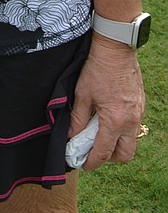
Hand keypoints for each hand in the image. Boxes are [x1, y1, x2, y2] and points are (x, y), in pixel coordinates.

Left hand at [69, 37, 145, 170]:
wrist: (115, 47)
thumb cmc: (97, 68)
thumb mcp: (82, 94)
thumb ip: (77, 119)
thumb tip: (71, 137)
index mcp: (115, 121)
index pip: (104, 152)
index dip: (92, 162)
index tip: (83, 165)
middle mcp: (131, 121)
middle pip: (124, 155)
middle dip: (109, 157)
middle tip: (93, 150)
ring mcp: (138, 113)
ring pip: (131, 142)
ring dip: (117, 144)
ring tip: (99, 133)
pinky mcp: (140, 104)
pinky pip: (134, 126)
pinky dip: (122, 130)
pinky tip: (108, 119)